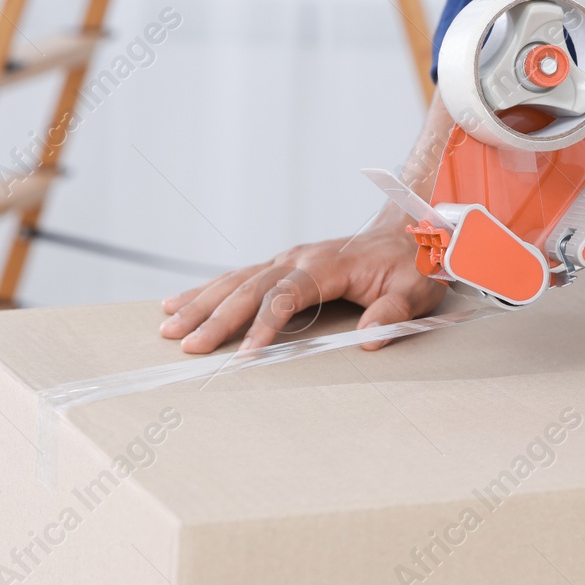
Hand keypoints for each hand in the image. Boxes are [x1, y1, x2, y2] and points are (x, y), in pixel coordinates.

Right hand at [159, 213, 446, 353]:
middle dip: (216, 317)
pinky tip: (178, 302)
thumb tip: (370, 337)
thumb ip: (394, 312)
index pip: (288, 294)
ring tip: (167, 326)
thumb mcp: (416, 289)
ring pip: (236, 280)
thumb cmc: (412, 264)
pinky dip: (207, 290)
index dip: (265, 323)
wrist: (408, 231)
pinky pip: (239, 277)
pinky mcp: (283, 265)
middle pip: (250, 287)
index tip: (244, 354)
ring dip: (201, 302)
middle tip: (186, 345)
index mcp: (329, 263)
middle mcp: (300, 257)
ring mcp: (288, 259)